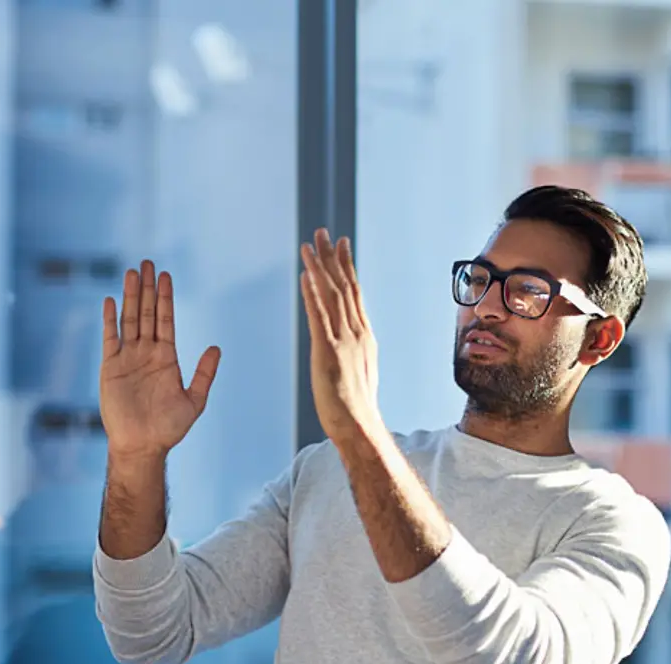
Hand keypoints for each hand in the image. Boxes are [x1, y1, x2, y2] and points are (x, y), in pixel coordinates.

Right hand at [99, 261, 219, 461]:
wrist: (143, 445)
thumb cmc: (169, 427)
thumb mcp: (195, 400)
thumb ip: (204, 373)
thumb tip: (215, 347)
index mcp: (166, 358)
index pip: (166, 320)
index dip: (166, 298)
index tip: (166, 276)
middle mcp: (146, 353)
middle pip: (147, 313)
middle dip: (148, 288)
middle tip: (148, 263)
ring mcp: (128, 358)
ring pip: (129, 320)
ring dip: (131, 297)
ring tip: (132, 273)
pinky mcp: (110, 367)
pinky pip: (109, 338)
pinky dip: (109, 320)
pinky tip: (110, 301)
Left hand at [299, 228, 379, 443]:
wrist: (359, 424)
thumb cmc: (357, 406)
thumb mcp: (360, 371)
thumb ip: (354, 351)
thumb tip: (350, 344)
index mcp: (364, 335)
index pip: (354, 293)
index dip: (346, 267)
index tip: (342, 246)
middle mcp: (357, 332)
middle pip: (344, 286)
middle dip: (333, 257)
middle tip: (324, 233)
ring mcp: (343, 340)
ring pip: (331, 295)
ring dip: (320, 267)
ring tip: (310, 245)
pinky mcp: (328, 350)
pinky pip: (319, 315)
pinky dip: (312, 293)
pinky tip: (306, 275)